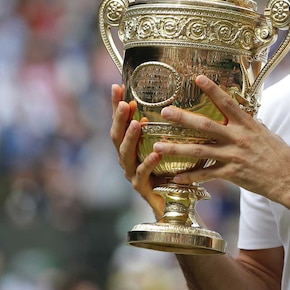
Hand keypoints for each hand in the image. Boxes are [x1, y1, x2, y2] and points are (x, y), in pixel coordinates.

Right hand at [110, 84, 165, 216]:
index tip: (117, 86)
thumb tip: (173, 101)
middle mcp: (127, 158)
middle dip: (119, 119)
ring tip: (136, 124)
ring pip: (125, 154)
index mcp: (130, 146)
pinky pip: (142, 174)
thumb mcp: (168, 145)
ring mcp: (131, 173)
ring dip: (130, 138)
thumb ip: (165, 128)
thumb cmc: (171, 171)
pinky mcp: (141, 187)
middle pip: (116, 136)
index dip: (116, 105)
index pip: (120, 122)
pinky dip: (148, 163)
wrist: (173, 204)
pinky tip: (155, 154)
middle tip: (123, 103)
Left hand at [153, 75, 289, 209]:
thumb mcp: (266, 133)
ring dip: (177, 148)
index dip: (212, 90)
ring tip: (159, 146)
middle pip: (205, 125)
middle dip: (183, 118)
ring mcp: (233, 156)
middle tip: (165, 111)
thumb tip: (239, 116)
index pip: (227, 103)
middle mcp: (238, 138)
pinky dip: (190, 176)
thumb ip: (249, 125)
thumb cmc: (280, 155)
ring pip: (199, 151)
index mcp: (247, 124)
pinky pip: (206, 174)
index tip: (198, 78)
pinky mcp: (232, 174)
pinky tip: (175, 177)